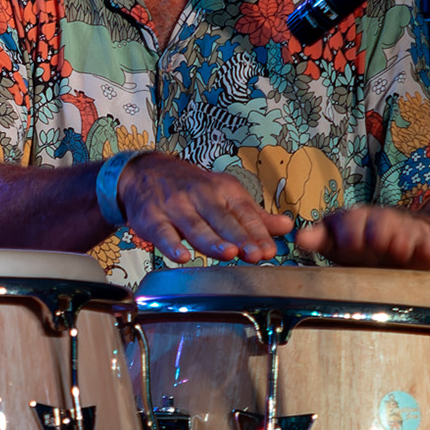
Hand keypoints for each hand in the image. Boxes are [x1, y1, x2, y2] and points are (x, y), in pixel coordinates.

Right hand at [118, 153, 294, 263]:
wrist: (143, 173)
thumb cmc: (188, 188)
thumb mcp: (223, 195)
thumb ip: (253, 216)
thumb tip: (286, 226)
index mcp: (222, 189)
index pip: (243, 212)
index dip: (257, 232)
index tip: (268, 250)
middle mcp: (199, 195)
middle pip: (221, 219)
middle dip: (239, 237)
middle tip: (254, 254)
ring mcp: (174, 206)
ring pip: (195, 226)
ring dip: (211, 241)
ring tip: (227, 253)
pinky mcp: (150, 217)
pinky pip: (161, 232)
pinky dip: (170, 244)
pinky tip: (181, 256)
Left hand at [294, 205, 429, 270]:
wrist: (399, 251)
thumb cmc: (359, 247)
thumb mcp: (335, 244)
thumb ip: (319, 239)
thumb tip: (299, 237)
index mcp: (352, 220)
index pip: (348, 219)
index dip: (349, 230)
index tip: (348, 244)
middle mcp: (377, 221)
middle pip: (378, 220)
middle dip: (376, 232)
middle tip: (372, 244)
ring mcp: (403, 229)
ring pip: (403, 229)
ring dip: (400, 239)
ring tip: (398, 250)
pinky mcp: (425, 241)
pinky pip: (428, 242)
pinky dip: (427, 248)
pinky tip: (426, 254)